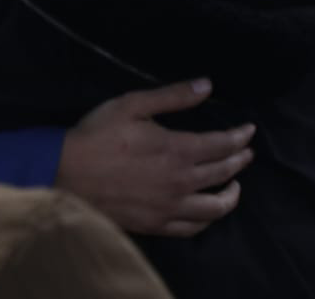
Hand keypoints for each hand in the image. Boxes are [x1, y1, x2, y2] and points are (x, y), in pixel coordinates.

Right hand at [55, 79, 254, 237]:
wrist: (66, 175)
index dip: (239, 137)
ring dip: (231, 195)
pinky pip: (192, 228)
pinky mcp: (156, 225)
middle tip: (247, 152)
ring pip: (215, 208)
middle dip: (240, 160)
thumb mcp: (133, 104)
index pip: (221, 145)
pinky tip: (208, 212)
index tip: (249, 130)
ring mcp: (169, 207)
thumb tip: (207, 85)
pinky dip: (207, 220)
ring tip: (235, 186)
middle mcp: (180, 182)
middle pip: (223, 173)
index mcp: (177, 149)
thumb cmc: (98, 136)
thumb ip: (173, 96)